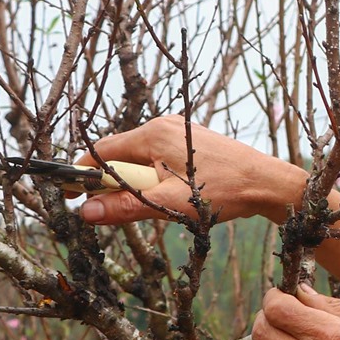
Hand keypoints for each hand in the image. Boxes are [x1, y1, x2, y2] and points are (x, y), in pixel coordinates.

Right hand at [75, 115, 301, 225]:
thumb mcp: (169, 204)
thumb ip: (125, 206)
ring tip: (153, 205)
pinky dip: (152, 178)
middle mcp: (163, 125)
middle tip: (114, 210)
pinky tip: (170, 196)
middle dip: (112, 183)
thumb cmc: (223, 192)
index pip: (102, 151)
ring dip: (135, 183)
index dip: (83, 175)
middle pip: (119, 154)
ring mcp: (178, 132)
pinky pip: (157, 159)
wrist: (267, 184)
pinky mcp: (189, 142)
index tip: (72, 197)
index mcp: (153, 133)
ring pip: (139, 159)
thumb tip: (86, 213)